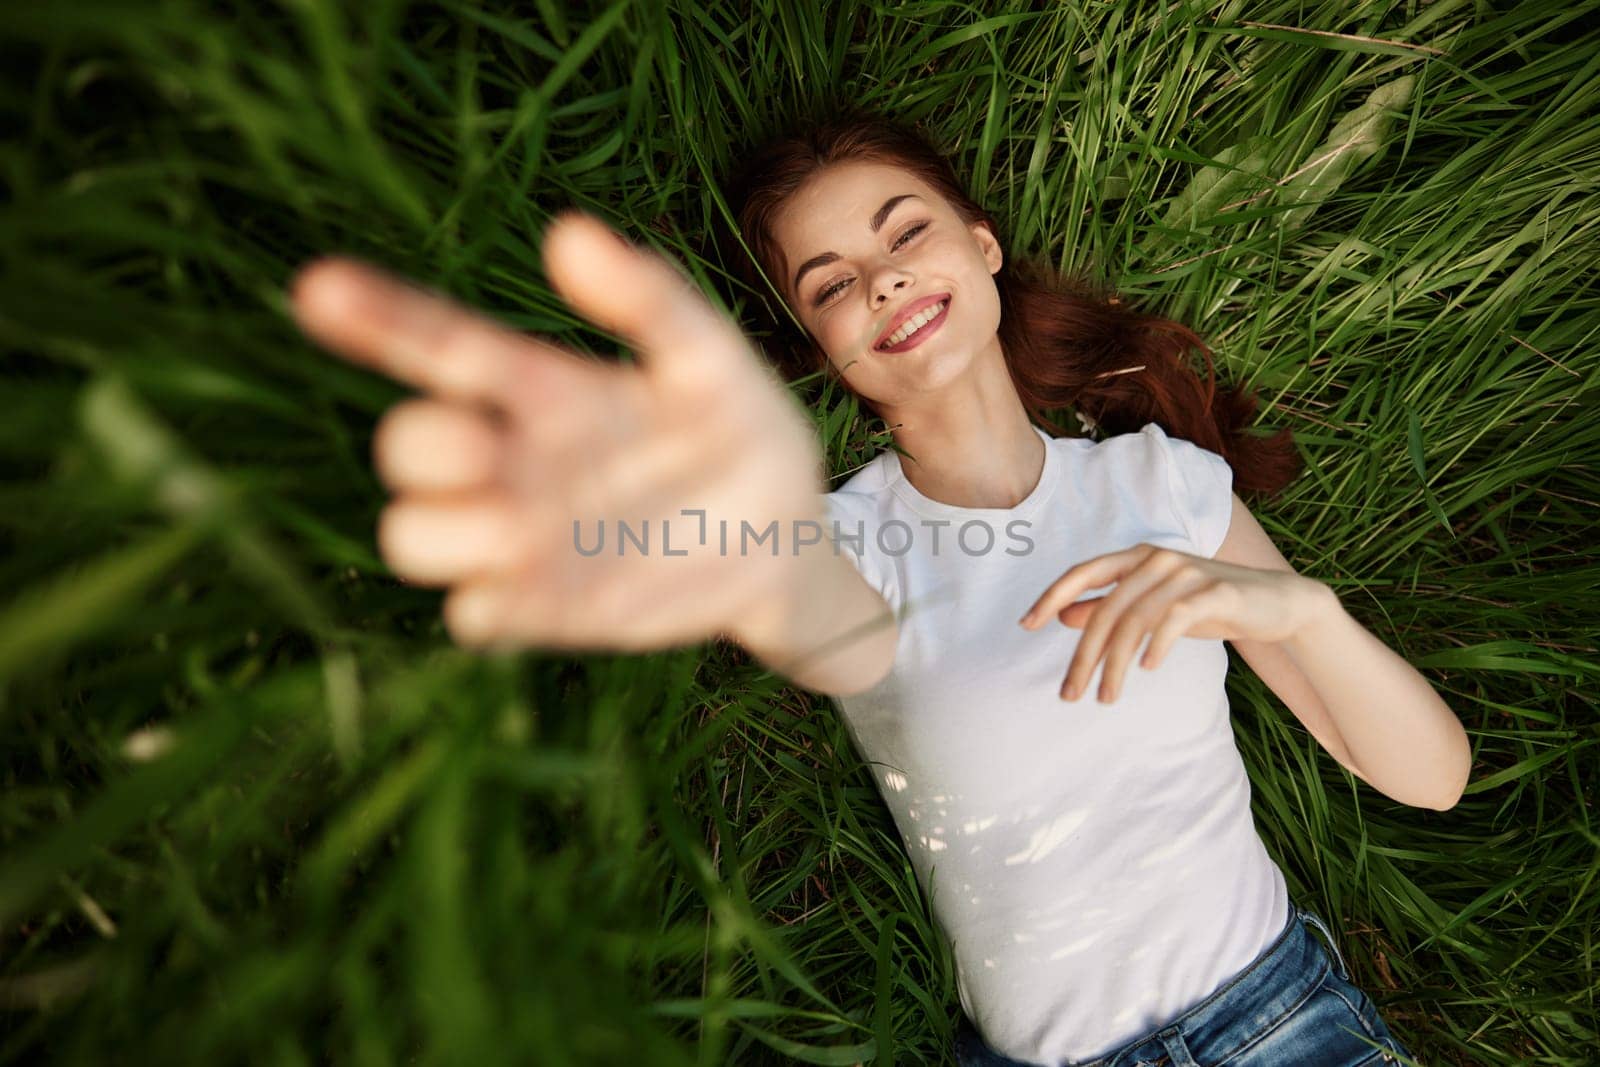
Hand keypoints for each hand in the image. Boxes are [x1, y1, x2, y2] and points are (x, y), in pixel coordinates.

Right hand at [288, 210, 827, 653]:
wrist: (780, 538)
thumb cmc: (737, 429)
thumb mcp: (708, 358)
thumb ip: (648, 300)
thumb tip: (567, 233)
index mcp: (541, 387)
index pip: (439, 345)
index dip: (378, 317)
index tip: (317, 287)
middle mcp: (512, 460)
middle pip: (404, 449)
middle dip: (422, 447)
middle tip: (488, 444)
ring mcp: (521, 538)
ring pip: (412, 537)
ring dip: (441, 531)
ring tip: (519, 527)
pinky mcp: (542, 607)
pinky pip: (472, 615)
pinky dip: (489, 605)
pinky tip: (540, 591)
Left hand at [1017, 543, 1328, 702]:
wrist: (1276, 604)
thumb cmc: (1206, 606)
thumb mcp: (1153, 608)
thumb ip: (1110, 608)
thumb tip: (1064, 616)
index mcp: (1136, 558)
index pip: (1082, 573)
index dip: (1052, 596)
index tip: (1026, 625)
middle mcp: (1156, 559)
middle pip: (1105, 609)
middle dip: (1083, 655)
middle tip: (1069, 693)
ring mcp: (1185, 572)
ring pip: (1134, 621)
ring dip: (1114, 665)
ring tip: (1105, 697)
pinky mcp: (1214, 591)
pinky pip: (1174, 620)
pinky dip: (1156, 645)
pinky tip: (1147, 668)